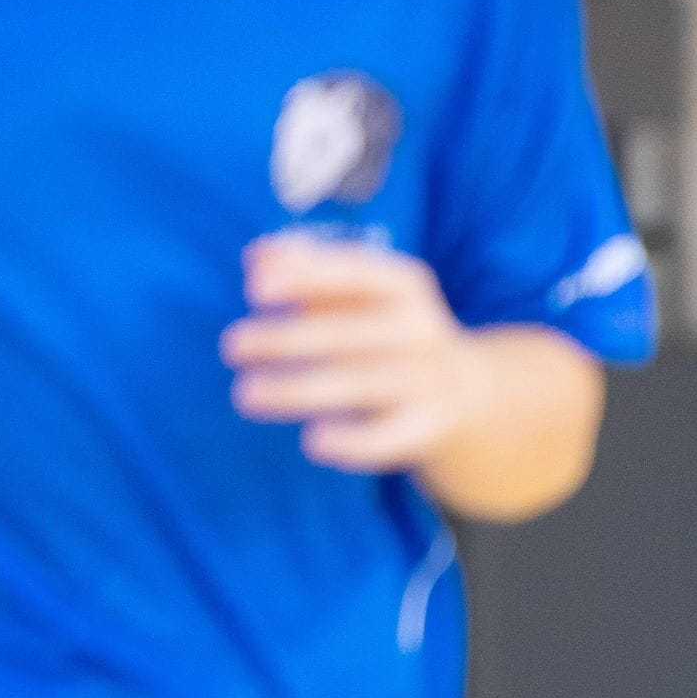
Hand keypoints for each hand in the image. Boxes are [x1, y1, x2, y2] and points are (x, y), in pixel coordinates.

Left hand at [221, 233, 483, 474]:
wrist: (464, 390)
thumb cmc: (385, 330)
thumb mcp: (356, 292)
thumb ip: (306, 269)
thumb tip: (257, 256)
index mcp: (405, 286)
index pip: (357, 274)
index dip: (306, 278)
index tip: (253, 288)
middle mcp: (422, 330)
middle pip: (350, 334)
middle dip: (288, 338)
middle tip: (232, 345)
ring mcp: (428, 380)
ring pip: (361, 384)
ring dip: (300, 389)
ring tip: (245, 394)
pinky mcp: (426, 426)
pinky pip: (389, 436)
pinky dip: (354, 441)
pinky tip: (314, 441)